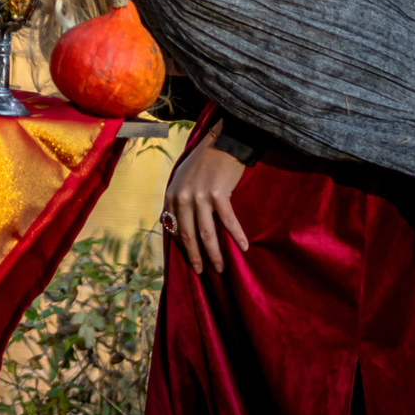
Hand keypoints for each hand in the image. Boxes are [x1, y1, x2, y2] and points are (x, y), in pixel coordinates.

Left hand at [162, 134, 250, 274]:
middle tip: (203, 272)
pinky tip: (243, 247)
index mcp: (171, 195)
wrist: (223, 142)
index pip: (174, 228)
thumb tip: (184, 226)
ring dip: (215, 254)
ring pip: (206, 233)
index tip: (191, 259)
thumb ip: (181, 201)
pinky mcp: (218, 194)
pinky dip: (236, 235)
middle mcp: (182, 197)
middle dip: (196, 257)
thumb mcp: (183, 180)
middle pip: (188, 235)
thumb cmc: (205, 162)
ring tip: (221, 268)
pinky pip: (227, 221)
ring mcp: (199, 196)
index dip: (183, 247)